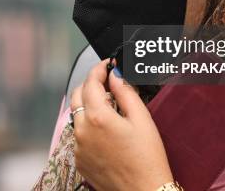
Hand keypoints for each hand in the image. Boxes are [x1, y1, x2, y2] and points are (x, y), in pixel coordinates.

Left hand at [70, 59, 173, 190]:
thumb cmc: (147, 159)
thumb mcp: (141, 119)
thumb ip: (125, 92)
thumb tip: (115, 75)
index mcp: (98, 117)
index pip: (90, 82)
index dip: (99, 69)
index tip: (107, 64)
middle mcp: (83, 131)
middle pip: (77, 95)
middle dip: (90, 84)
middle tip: (108, 83)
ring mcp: (78, 146)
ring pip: (77, 115)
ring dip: (89, 106)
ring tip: (111, 108)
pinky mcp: (79, 160)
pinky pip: (79, 135)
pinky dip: (89, 126)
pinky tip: (107, 131)